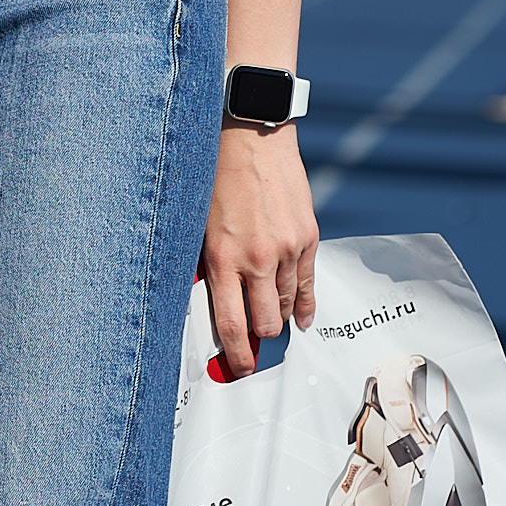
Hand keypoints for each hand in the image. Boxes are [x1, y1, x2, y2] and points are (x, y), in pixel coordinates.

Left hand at [201, 122, 317, 376]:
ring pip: (287, 307)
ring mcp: (287, 250)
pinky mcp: (308, 237)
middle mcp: (258, 259)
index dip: (236, 356)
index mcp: (223, 259)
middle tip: (252, 345)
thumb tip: (210, 303)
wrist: (250, 137)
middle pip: (266, 325)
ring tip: (269, 319)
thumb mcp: (198, 225)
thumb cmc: (214, 177)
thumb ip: (207, 266)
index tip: (237, 369)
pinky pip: (308, 284)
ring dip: (278, 316)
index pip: (232, 326)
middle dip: (258, 339)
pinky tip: (300, 317)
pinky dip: (303, 305)